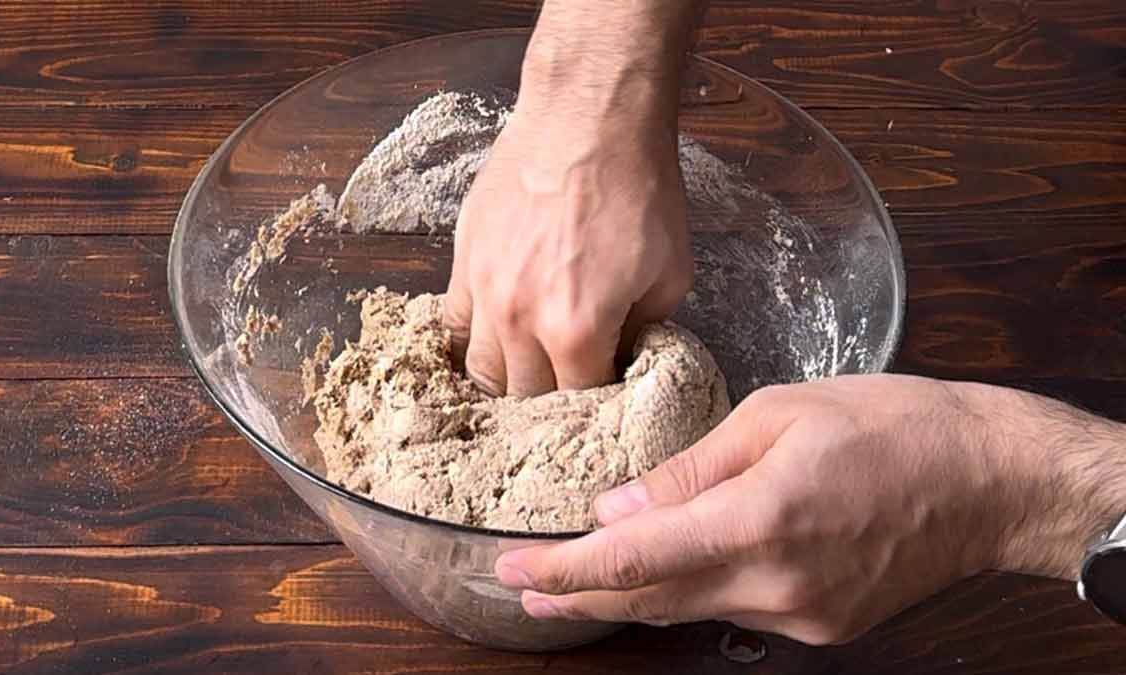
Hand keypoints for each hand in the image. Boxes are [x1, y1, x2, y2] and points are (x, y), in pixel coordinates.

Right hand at [442, 0, 704, 396]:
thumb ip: (644, 329)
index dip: (595, 402)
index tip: (603, 395)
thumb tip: (624, 352)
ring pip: (481, 370)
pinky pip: (454, 323)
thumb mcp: (670, 272)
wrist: (589, 120)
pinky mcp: (464, 261)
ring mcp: (485, 291)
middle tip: (568, 388)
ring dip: (507, 380)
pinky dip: (473, 339)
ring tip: (527, 376)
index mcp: (576, 329)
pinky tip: (493, 337)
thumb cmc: (638, 189)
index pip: (578, 399)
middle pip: (525, 396)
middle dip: (551, 401)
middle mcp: (520, 320)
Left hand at [494, 375, 1125, 643]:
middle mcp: (775, 584)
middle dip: (582, 596)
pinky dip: (694, 590)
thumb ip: (690, 468)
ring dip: (633, 597)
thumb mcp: (777, 415)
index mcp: (758, 520)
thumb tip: (618, 505)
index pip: (635, 559)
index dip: (565, 570)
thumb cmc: (887, 424)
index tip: (513, 571)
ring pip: (691, 608)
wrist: (987, 478)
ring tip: (580, 587)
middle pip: (652, 599)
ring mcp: (801, 616)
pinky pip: (736, 610)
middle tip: (524, 591)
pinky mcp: (823, 626)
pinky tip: (672, 572)